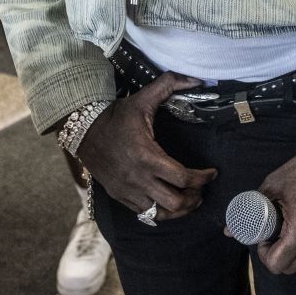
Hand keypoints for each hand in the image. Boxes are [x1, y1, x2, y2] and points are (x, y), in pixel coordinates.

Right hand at [78, 74, 216, 220]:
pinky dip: (162, 212)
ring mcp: (128, 191)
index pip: (183, 178)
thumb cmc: (115, 116)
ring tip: (190, 198)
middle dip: (194, 197)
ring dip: (180, 208)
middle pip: (176, 201)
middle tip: (201, 188)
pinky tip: (168, 201)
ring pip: (162, 213)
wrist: (83, 132)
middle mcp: (138, 178)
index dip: (202, 178)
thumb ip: (169, 85)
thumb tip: (195, 79)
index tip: (212, 172)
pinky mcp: (120, 197)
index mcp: (146, 157)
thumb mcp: (142, 99)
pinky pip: (146, 215)